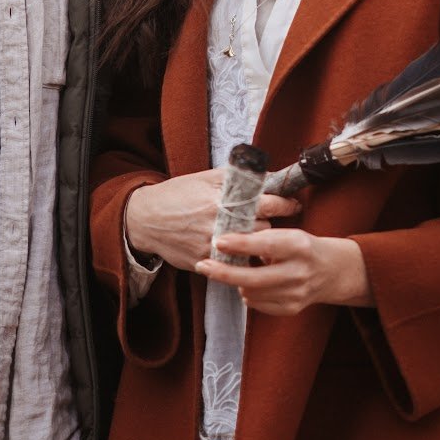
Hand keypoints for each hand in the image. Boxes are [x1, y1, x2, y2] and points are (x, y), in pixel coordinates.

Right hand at [124, 170, 299, 273]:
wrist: (146, 220)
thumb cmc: (178, 194)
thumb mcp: (205, 178)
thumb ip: (236, 178)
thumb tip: (266, 175)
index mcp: (223, 200)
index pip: (266, 204)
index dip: (285, 204)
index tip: (293, 205)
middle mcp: (220, 224)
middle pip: (263, 230)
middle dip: (269, 225)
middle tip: (270, 222)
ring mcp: (212, 246)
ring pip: (250, 249)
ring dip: (256, 243)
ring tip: (254, 236)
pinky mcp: (205, 262)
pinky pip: (233, 264)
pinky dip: (239, 258)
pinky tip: (238, 251)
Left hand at [198, 227, 371, 313]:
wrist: (332, 271)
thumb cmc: (302, 247)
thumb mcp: (289, 234)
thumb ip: (263, 239)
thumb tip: (227, 241)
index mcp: (298, 246)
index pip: (265, 245)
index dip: (240, 244)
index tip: (219, 241)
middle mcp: (298, 272)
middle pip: (253, 278)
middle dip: (223, 273)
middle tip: (203, 265)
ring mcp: (295, 294)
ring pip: (251, 293)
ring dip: (236, 283)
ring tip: (233, 270)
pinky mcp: (291, 309)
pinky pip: (257, 304)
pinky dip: (248, 293)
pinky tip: (249, 284)